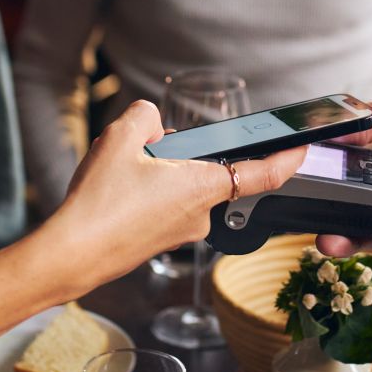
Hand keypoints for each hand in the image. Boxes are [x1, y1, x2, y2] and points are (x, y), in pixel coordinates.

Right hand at [53, 100, 305, 283]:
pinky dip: (145, 192)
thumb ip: (145, 117)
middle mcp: (200, 215)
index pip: (263, 173)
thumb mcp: (120, 139)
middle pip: (206, 169)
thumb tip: (152, 122)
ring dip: (157, 172)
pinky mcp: (161, 242)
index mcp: (203, 187)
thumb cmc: (99, 203)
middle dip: (178, 151)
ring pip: (181, 186)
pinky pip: (163, 205)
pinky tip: (115, 192)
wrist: (72, 255)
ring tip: (118, 173)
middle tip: (141, 147)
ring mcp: (181, 233)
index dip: (286, 158)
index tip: (300, 147)